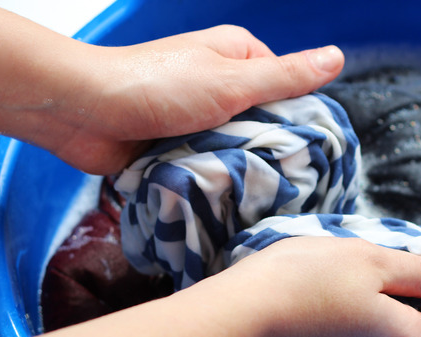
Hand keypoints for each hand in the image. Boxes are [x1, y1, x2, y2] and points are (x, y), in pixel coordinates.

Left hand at [48, 26, 344, 174]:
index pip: (287, 89)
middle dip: (266, 148)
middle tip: (280, 179)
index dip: (299, 118)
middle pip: (261, 121)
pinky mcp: (174, 143)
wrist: (82, 112)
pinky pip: (206, 163)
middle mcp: (217, 82)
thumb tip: (337, 57)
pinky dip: (211, 177)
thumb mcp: (232, 81)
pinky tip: (222, 196)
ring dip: (237, 166)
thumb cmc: (155, 86)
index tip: (308, 151)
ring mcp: (194, 115)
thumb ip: (285, 76)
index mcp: (236, 55)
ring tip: (252, 192)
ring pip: (234, 147)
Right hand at [200, 236, 420, 336]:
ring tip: (329, 282)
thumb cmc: (306, 281)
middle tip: (362, 268)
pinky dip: (333, 327)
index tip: (405, 268)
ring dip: (362, 313)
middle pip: (406, 336)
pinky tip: (307, 304)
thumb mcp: (373, 261)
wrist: (234, 320)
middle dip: (394, 300)